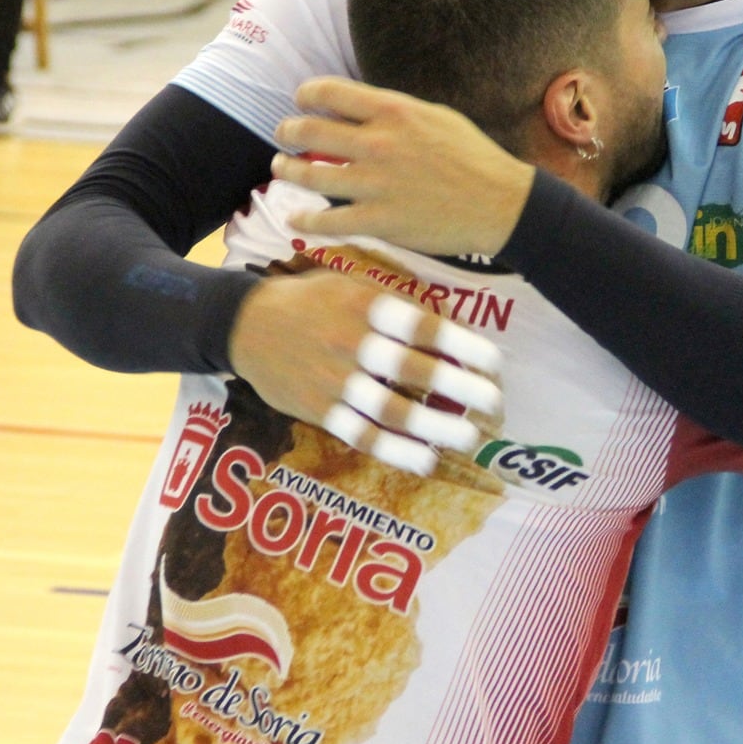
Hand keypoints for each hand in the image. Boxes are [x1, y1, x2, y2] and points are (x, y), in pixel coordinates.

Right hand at [228, 268, 503, 472]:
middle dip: (459, 389)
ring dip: (435, 427)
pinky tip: (427, 460)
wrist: (246, 325)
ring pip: (390, 410)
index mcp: (364, 304)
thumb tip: (452, 322)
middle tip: (495, 403)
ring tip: (470, 437)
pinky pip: (361, 435)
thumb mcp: (352, 283)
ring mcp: (332, 380)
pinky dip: (396, 452)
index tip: (496, 363)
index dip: (462, 346)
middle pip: (412, 369)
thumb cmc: (313, 300)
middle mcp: (349, 342)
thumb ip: (398, 302)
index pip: (422, 327)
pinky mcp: (318, 411)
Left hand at [270, 78, 535, 257]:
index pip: (328, 91)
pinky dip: (305, 218)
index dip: (306, 95)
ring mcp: (375, 184)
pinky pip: (327, 220)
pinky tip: (296, 217)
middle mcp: (378, 144)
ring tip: (282, 167)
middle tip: (284, 134)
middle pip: (310, 129)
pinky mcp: (378, 221)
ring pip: (309, 174)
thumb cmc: (473, 158)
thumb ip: (395, 112)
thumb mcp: (436, 117)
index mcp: (393, 111)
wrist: (500, 203)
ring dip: (288, 169)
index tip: (301, 101)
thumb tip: (362, 110)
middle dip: (288, 130)